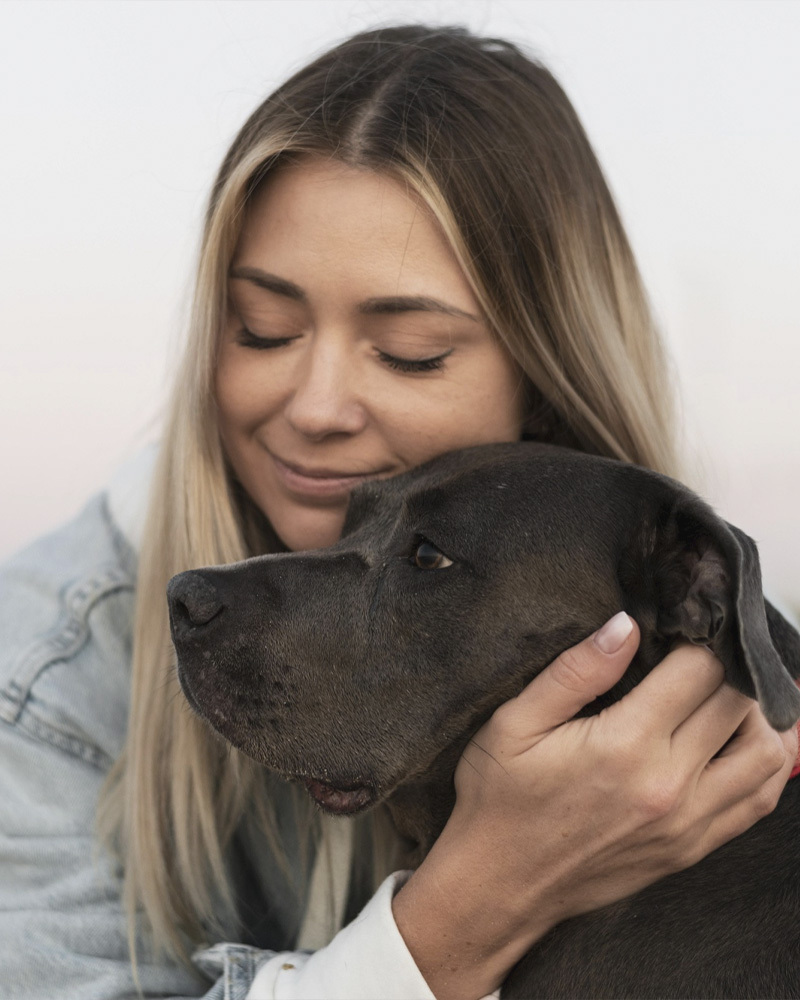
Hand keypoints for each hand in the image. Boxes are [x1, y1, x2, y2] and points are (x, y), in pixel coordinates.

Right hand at [392, 612, 797, 999]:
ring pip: (768, 754)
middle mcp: (669, 785)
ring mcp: (688, 823)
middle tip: (705, 650)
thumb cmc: (499, 798)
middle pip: (741, 706)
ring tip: (730, 694)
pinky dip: (767, 764)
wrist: (498, 885)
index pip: (700, 671)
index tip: (684, 624)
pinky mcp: (692, 849)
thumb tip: (626, 625)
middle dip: (730, 668)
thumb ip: (576, 671)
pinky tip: (745, 741)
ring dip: (760, 715)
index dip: (700, 636)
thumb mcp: (514, 722)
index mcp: (625, 745)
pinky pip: (760, 801)